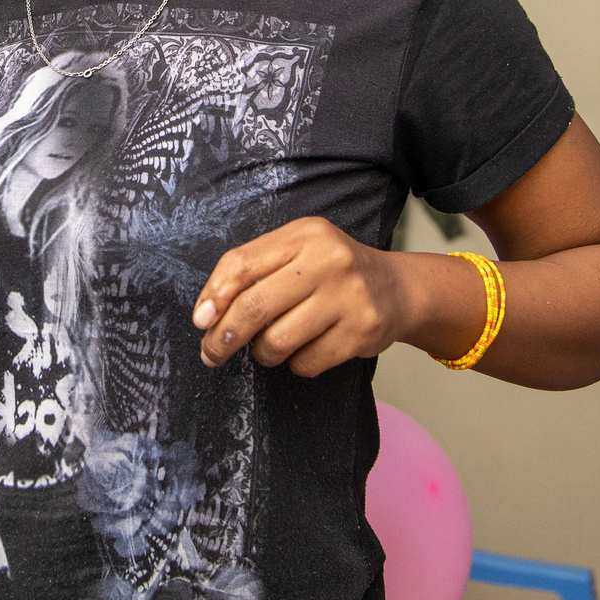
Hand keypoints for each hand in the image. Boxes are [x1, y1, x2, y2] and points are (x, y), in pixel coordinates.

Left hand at [192, 217, 410, 375]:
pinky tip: (306, 350)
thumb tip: (206, 315)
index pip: (242, 263)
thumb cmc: (332, 272)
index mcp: (305, 234)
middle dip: (223, 337)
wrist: (398, 289)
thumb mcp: (297, 252)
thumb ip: (255, 271)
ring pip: (278, 341)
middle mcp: (328, 260)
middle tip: (211, 354)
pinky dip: (296, 364)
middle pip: (254, 306)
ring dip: (263, 353)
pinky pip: (307, 362)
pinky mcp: (362, 331)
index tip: (200, 321)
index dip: (213, 295)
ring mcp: (348, 297)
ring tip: (268, 349)